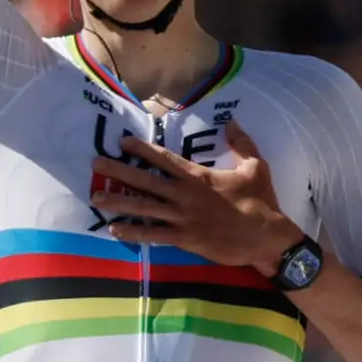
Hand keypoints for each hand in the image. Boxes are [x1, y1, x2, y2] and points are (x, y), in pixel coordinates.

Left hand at [92, 124, 302, 271]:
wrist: (266, 238)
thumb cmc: (260, 202)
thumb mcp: (255, 167)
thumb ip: (242, 143)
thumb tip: (232, 122)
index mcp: (198, 177)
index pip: (164, 159)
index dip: (142, 149)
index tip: (122, 141)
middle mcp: (185, 195)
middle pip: (145, 181)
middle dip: (118, 171)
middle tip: (96, 164)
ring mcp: (182, 218)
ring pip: (144, 208)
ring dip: (118, 202)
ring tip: (95, 197)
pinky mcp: (185, 239)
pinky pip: (154, 235)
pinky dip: (134, 233)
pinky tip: (114, 230)